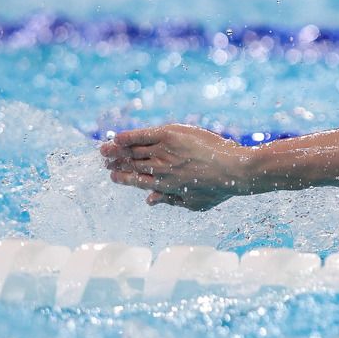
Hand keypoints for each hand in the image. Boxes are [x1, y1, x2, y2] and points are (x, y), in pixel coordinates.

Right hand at [100, 124, 253, 210]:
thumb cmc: (219, 188)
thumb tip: (148, 201)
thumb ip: (170, 201)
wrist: (234, 170)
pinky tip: (117, 137)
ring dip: (116, 150)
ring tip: (105, 149)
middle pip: (132, 165)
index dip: (123, 178)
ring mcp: (164, 152)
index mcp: (164, 186)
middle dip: (116, 162)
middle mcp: (160, 169)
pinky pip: (143, 135)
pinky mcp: (170, 136)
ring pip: (134, 151)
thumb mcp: (194, 202)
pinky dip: (129, 136)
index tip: (113, 175)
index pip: (137, 182)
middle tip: (104, 160)